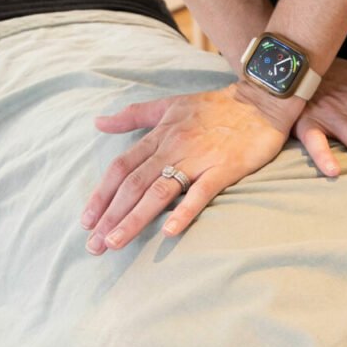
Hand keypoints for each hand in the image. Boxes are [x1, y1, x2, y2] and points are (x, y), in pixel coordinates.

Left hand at [81, 85, 294, 249]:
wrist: (261, 100)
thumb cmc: (215, 106)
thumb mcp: (169, 105)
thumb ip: (134, 116)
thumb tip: (98, 122)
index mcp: (159, 135)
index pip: (122, 167)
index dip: (101, 194)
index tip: (86, 221)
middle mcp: (173, 147)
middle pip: (134, 184)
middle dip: (110, 215)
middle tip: (93, 245)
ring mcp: (198, 158)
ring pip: (159, 191)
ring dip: (134, 218)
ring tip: (115, 242)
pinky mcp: (224, 168)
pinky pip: (201, 192)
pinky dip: (184, 211)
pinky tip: (168, 232)